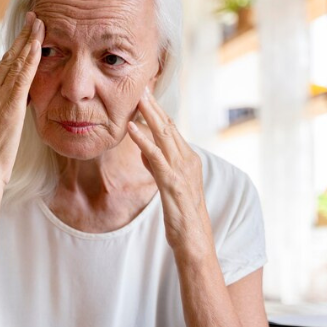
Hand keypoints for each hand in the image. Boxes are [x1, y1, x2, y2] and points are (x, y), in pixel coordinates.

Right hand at [0, 12, 44, 191]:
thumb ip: (4, 113)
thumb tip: (19, 103)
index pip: (1, 68)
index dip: (14, 49)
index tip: (25, 35)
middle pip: (6, 60)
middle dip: (22, 38)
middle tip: (34, 18)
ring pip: (13, 64)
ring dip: (28, 42)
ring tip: (40, 24)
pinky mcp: (5, 107)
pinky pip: (20, 78)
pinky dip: (30, 59)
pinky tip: (39, 46)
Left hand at [127, 89, 212, 253]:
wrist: (195, 240)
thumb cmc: (182, 215)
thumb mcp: (168, 184)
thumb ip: (157, 165)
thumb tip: (144, 149)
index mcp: (188, 159)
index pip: (171, 129)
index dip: (158, 112)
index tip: (145, 95)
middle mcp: (188, 160)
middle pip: (169, 127)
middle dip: (154, 106)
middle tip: (141, 86)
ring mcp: (181, 170)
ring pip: (164, 136)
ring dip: (149, 116)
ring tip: (137, 98)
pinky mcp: (172, 183)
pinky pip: (156, 157)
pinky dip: (143, 141)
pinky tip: (131, 129)